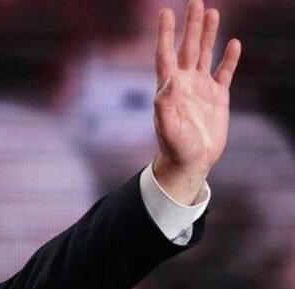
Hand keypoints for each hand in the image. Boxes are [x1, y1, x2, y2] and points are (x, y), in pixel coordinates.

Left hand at [152, 0, 240, 204]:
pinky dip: (229, 58)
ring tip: (212, 12)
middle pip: (188, 48)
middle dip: (191, 25)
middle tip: (195, 2)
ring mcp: (201, 88)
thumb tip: (168, 80)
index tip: (165, 12)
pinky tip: (233, 43)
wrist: (190, 161)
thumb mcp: (167, 127)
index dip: (166, 33)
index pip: (166, 54)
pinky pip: (224, 72)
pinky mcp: (217, 97)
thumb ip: (165, 105)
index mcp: (169, 87)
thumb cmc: (174, 147)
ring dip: (208, 34)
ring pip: (205, 54)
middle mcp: (184, 83)